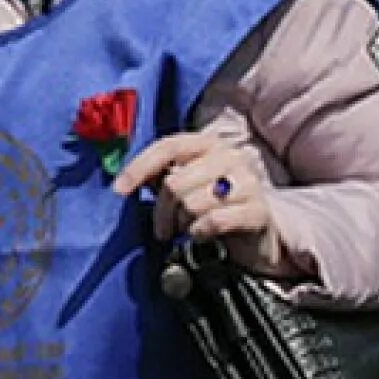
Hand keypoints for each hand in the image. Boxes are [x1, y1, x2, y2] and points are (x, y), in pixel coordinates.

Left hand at [111, 130, 293, 278]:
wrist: (257, 234)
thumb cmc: (213, 205)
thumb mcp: (186, 185)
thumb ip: (159, 176)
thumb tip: (124, 180)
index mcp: (207, 143)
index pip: (167, 146)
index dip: (139, 167)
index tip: (119, 190)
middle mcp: (230, 156)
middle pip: (176, 183)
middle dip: (161, 212)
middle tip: (162, 229)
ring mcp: (248, 182)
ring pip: (192, 204)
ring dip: (182, 224)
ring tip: (186, 229)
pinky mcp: (258, 210)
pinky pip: (213, 221)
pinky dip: (199, 232)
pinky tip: (201, 234)